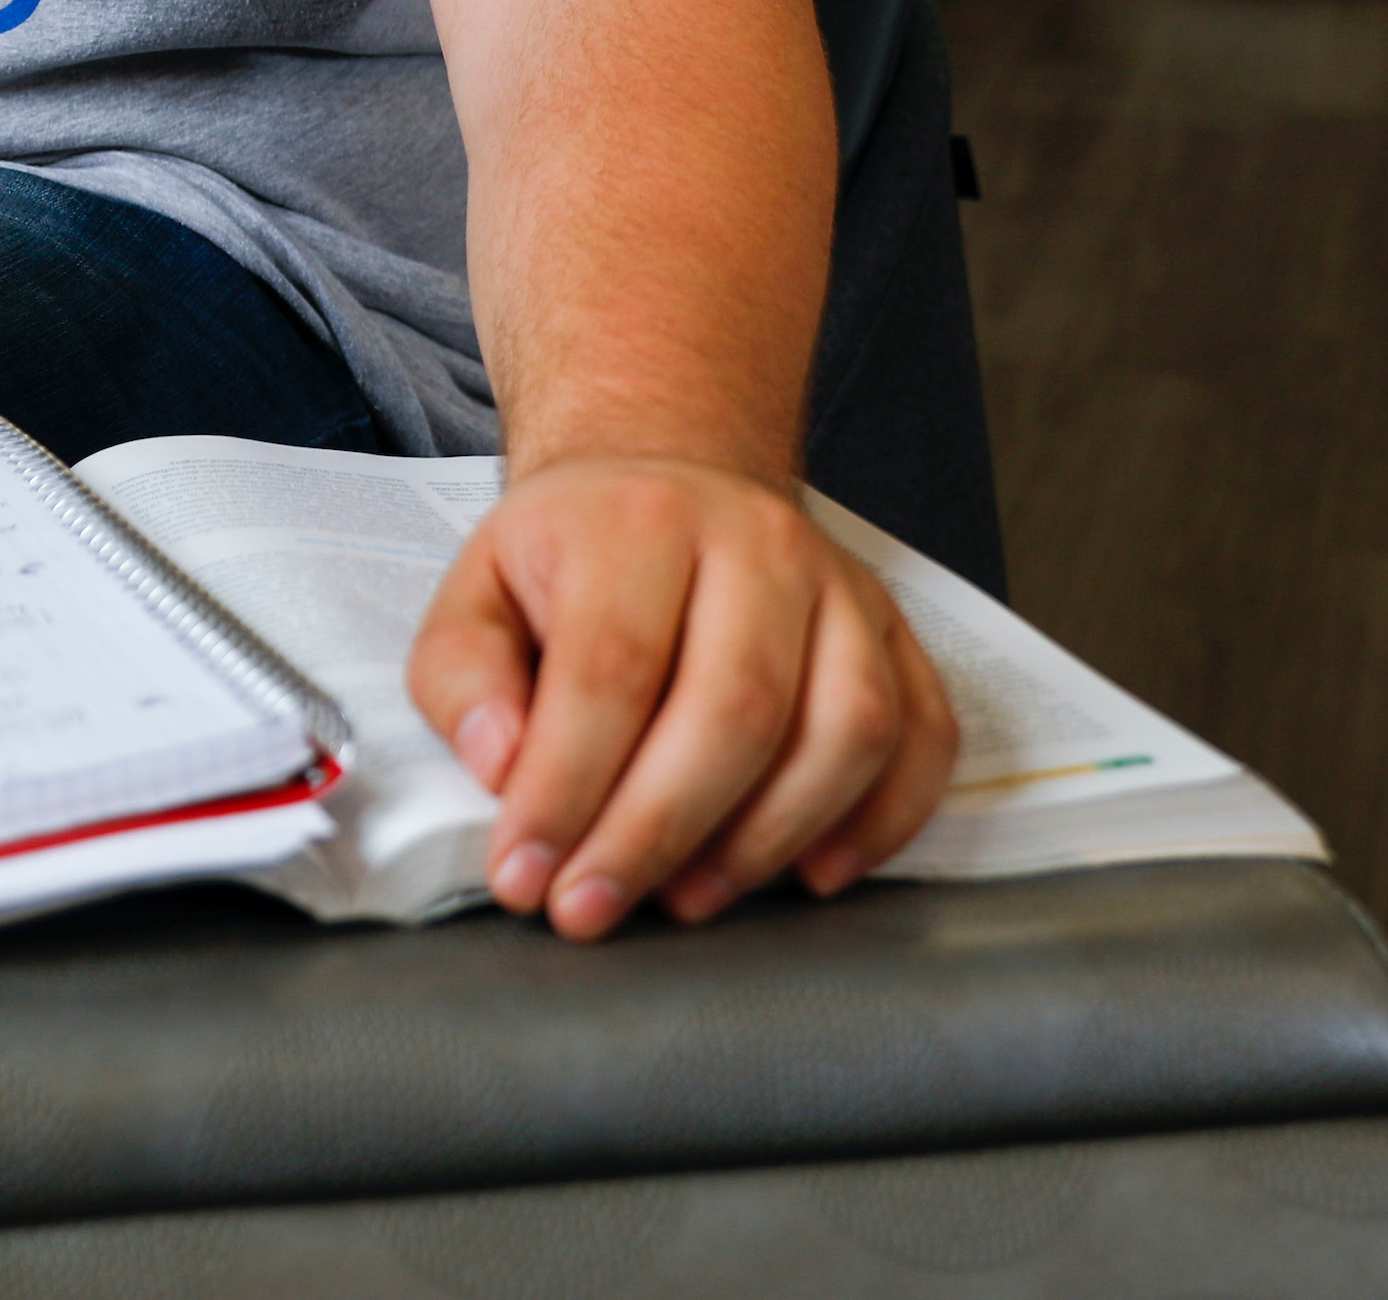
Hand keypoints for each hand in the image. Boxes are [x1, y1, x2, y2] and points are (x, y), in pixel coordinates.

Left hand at [404, 455, 956, 938]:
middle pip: (735, 708)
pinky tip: (812, 875)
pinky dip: (882, 821)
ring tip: (685, 899)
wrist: (669, 478)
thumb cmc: (572, 557)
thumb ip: (464, 676)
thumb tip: (503, 763)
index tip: (524, 874)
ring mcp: (842, 588)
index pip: (612, 668)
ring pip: (845, 730)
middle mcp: (757, 543)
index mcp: (639, 521)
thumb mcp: (478, 591)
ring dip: (765, 841)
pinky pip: (923, 736)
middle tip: (590, 909)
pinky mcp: (896, 634)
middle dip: (655, 833)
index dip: (567, 788)